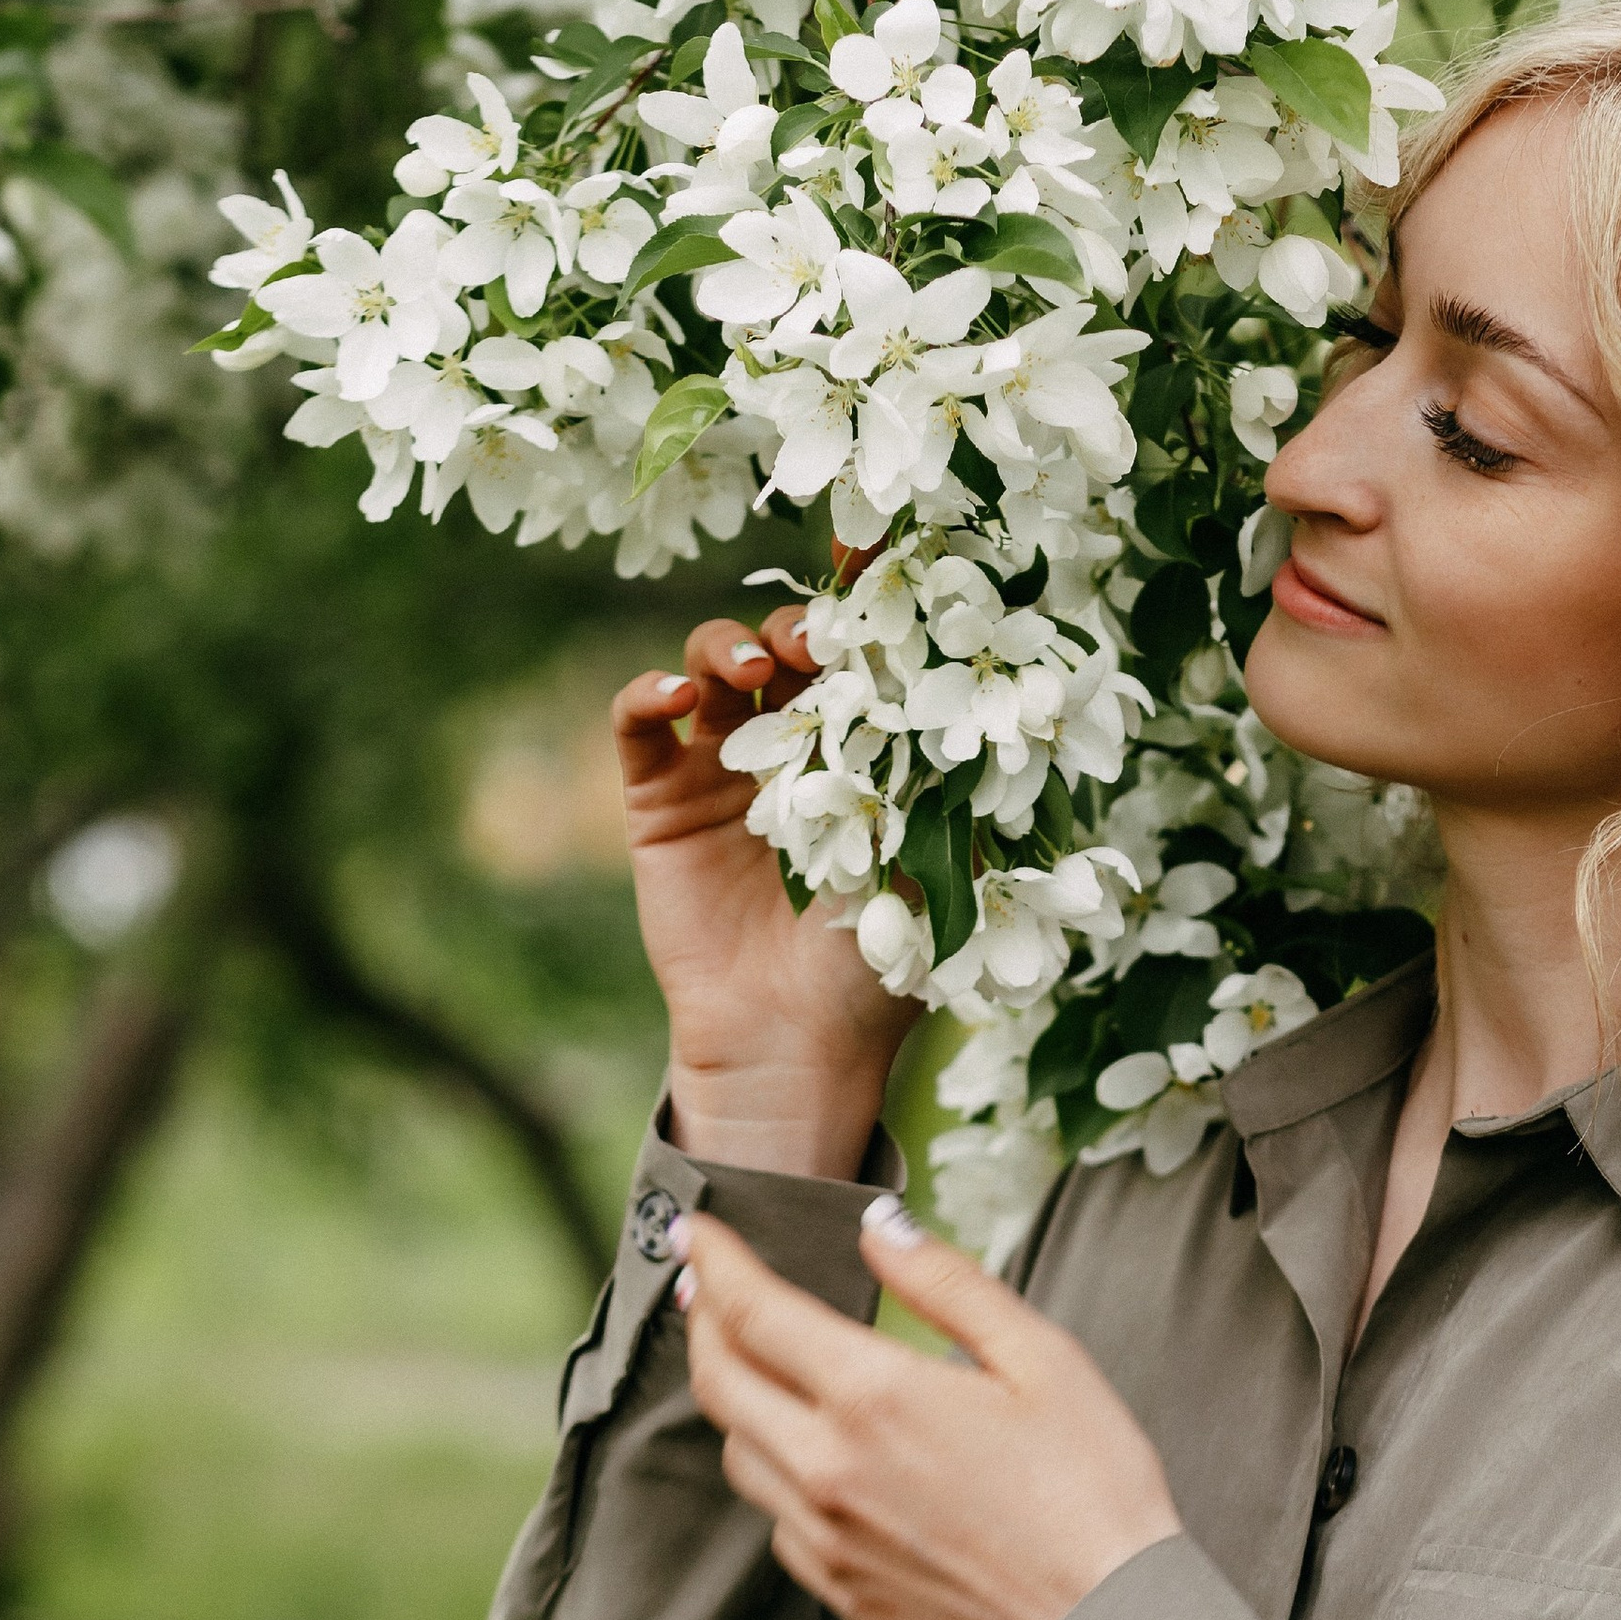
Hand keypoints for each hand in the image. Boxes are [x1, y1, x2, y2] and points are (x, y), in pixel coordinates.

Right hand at [613, 606, 920, 1178]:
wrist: (795, 1043)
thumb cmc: (875, 967)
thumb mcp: (934, 869)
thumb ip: (945, 787)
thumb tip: (982, 700)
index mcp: (861, 756)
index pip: (859, 664)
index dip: (864, 616)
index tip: (877, 577)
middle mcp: (789, 751)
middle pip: (782, 649)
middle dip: (797, 628)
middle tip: (814, 642)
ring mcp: (717, 771)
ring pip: (709, 666)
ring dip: (728, 647)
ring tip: (753, 670)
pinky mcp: (657, 800)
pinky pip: (638, 724)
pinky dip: (648, 692)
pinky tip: (679, 696)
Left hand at [675, 1197, 1183, 1619]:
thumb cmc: (1093, 1489)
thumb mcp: (1040, 1356)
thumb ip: (947, 1283)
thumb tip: (880, 1229)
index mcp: (874, 1396)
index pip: (753, 1311)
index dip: (714, 1262)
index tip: (696, 1231)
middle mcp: (828, 1468)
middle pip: (719, 1381)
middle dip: (703, 1320)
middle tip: (705, 1286)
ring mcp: (827, 1538)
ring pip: (738, 1452)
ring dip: (733, 1397)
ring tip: (753, 1363)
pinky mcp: (842, 1591)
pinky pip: (776, 1521)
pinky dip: (775, 1473)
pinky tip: (809, 1457)